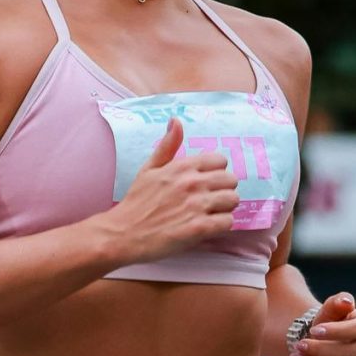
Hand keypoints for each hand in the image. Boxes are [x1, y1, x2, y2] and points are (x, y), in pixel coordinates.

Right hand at [106, 115, 238, 262]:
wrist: (123, 234)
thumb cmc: (136, 202)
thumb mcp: (149, 169)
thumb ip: (167, 146)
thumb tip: (175, 121)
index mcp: (182, 166)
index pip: (220, 160)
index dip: (216, 172)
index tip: (206, 183)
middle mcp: (192, 183)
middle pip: (231, 180)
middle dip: (223, 190)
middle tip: (210, 201)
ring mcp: (196, 205)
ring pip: (232, 200)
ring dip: (224, 208)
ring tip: (209, 214)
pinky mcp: (198, 228)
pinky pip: (227, 222)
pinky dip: (220, 226)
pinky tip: (207, 228)